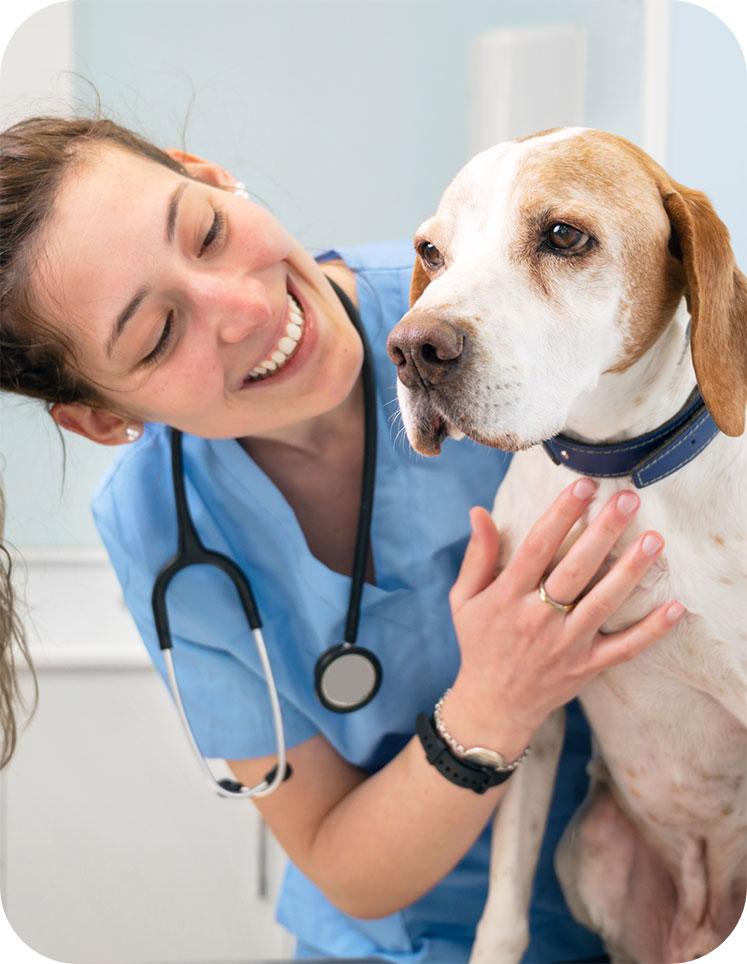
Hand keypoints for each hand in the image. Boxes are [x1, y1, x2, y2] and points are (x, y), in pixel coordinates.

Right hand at [446, 478, 684, 756]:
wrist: (492, 706)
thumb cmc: (478, 644)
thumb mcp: (464, 599)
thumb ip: (477, 556)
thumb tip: (479, 512)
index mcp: (507, 597)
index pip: (537, 547)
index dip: (561, 513)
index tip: (583, 485)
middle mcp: (537, 618)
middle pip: (575, 569)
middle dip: (603, 531)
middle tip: (627, 500)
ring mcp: (565, 644)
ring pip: (603, 602)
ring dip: (630, 571)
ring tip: (654, 539)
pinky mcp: (587, 666)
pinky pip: (624, 648)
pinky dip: (651, 631)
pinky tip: (674, 607)